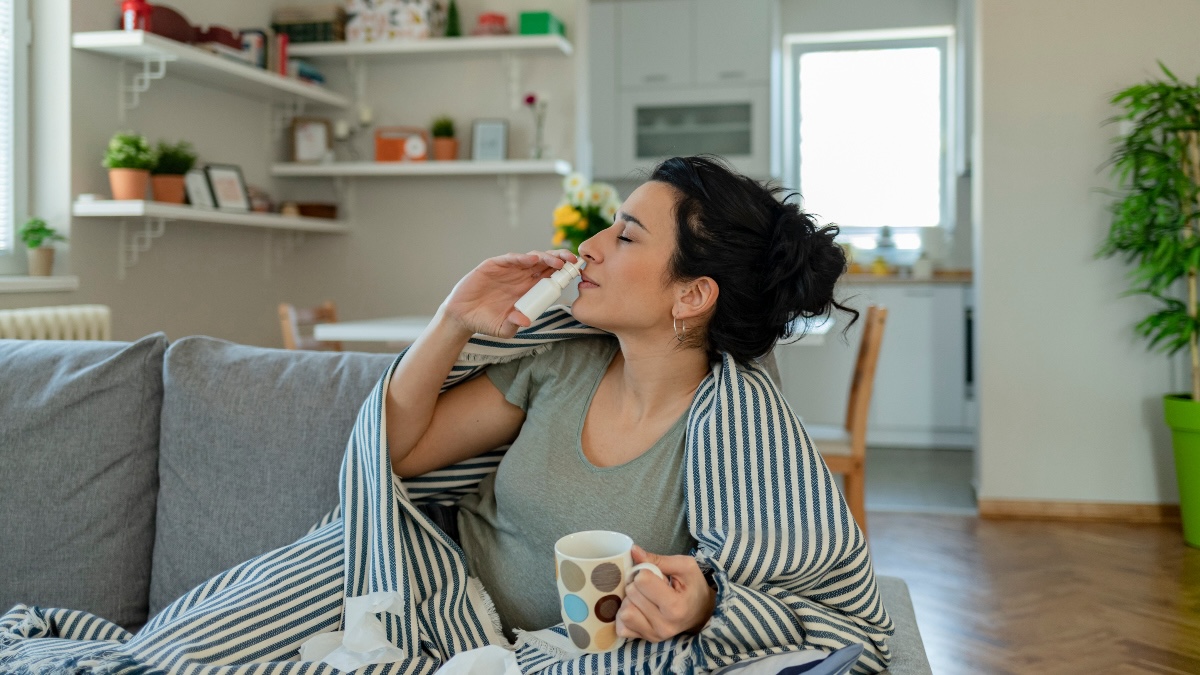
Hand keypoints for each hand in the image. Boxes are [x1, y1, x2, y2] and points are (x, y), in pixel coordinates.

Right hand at [439, 249, 578, 338]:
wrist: (461, 317)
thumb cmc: (485, 322)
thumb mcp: (503, 329)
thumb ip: (514, 324)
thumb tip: (525, 320)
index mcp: (528, 290)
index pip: (550, 277)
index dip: (562, 274)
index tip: (576, 273)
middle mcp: (521, 277)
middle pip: (545, 264)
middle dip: (560, 260)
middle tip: (572, 261)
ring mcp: (508, 270)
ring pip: (531, 258)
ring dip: (546, 257)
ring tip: (558, 261)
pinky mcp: (493, 266)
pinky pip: (511, 259)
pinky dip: (522, 258)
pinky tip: (532, 260)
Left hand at [616, 545, 716, 642]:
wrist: (702, 613)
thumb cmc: (694, 587)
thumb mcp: (685, 567)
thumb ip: (658, 559)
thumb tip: (634, 550)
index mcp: (676, 607)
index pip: (642, 580)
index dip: (645, 572)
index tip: (655, 575)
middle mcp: (664, 625)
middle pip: (631, 593)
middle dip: (637, 584)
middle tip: (651, 586)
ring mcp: (653, 635)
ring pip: (624, 611)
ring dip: (630, 600)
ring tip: (645, 598)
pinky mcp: (645, 639)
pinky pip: (621, 627)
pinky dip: (626, 615)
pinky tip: (638, 609)